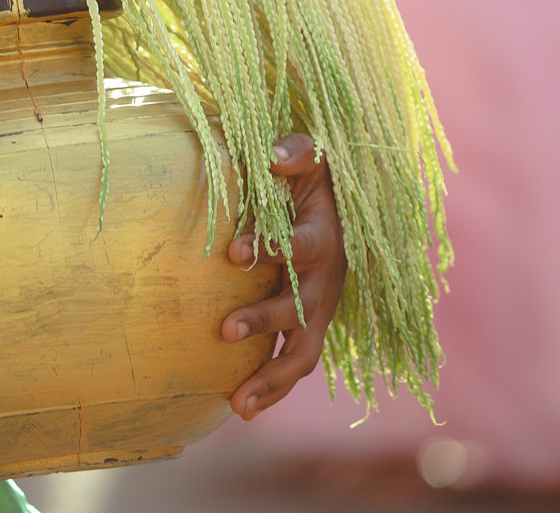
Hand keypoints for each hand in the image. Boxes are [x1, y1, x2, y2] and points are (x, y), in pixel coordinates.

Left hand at [222, 133, 345, 419]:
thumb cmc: (309, 179)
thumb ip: (294, 152)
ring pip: (303, 352)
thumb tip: (274, 155)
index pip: (302, 246)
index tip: (232, 250)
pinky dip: (272, 388)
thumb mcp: (308, 157)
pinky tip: (239, 408)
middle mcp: (326, 281)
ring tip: (238, 405)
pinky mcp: (306, 326)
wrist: (335, 205)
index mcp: (324, 238)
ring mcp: (318, 310)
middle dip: (266, 320)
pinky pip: (292, 362)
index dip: (271, 249)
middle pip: (303, 309)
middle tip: (224, 329)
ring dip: (272, 378)